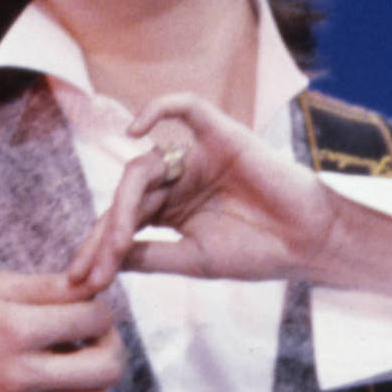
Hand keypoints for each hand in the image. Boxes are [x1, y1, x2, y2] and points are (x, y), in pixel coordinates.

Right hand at [0, 273, 123, 391]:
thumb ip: (50, 287)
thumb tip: (97, 285)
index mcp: (14, 331)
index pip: (94, 320)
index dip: (99, 309)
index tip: (86, 307)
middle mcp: (18, 375)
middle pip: (107, 369)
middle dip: (110, 345)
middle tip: (93, 335)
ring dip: (95, 377)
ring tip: (74, 358)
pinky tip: (55, 383)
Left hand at [65, 93, 345, 294]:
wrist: (310, 243)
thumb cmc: (260, 252)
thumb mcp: (193, 261)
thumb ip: (149, 255)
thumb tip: (105, 260)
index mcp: (173, 209)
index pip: (124, 220)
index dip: (99, 248)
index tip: (81, 283)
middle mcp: (180, 179)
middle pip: (127, 195)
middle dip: (105, 234)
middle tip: (92, 270)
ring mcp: (198, 156)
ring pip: (145, 165)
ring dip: (124, 203)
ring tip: (118, 240)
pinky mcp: (220, 135)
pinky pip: (185, 108)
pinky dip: (158, 108)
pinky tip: (134, 131)